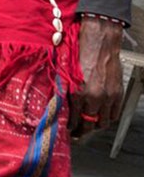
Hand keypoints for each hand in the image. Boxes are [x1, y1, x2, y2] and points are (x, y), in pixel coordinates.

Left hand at [69, 16, 124, 137]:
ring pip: (103, 123)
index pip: (73, 119)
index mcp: (77, 92)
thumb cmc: (79, 53)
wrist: (99, 42)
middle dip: (82, 132)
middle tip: (77, 134)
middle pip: (89, 125)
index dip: (70, 127)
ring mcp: (108, 96)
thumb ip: (63, 90)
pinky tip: (101, 117)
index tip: (67, 129)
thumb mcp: (64, 73)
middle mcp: (94, 97)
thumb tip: (59, 104)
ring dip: (95, 126)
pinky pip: (114, 114)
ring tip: (89, 126)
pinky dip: (107, 118)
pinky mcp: (118, 93)